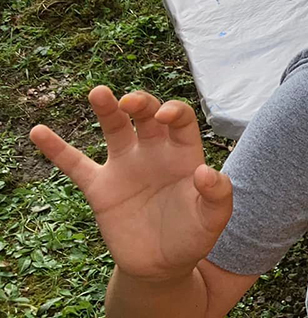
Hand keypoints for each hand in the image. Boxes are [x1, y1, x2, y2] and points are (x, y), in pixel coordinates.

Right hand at [28, 87, 232, 282]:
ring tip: (99, 92)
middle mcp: (154, 152)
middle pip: (146, 115)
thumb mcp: (214, 217)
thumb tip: (206, 172)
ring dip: (107, 109)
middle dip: (140, 103)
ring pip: (115, 129)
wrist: (163, 265)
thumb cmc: (193, 235)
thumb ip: (218, 194)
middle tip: (128, 102)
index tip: (164, 115)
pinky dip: (56, 149)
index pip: (180, 120)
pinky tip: (38, 131)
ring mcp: (125, 167)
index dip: (173, 111)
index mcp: (183, 153)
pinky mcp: (100, 188)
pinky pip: (75, 164)